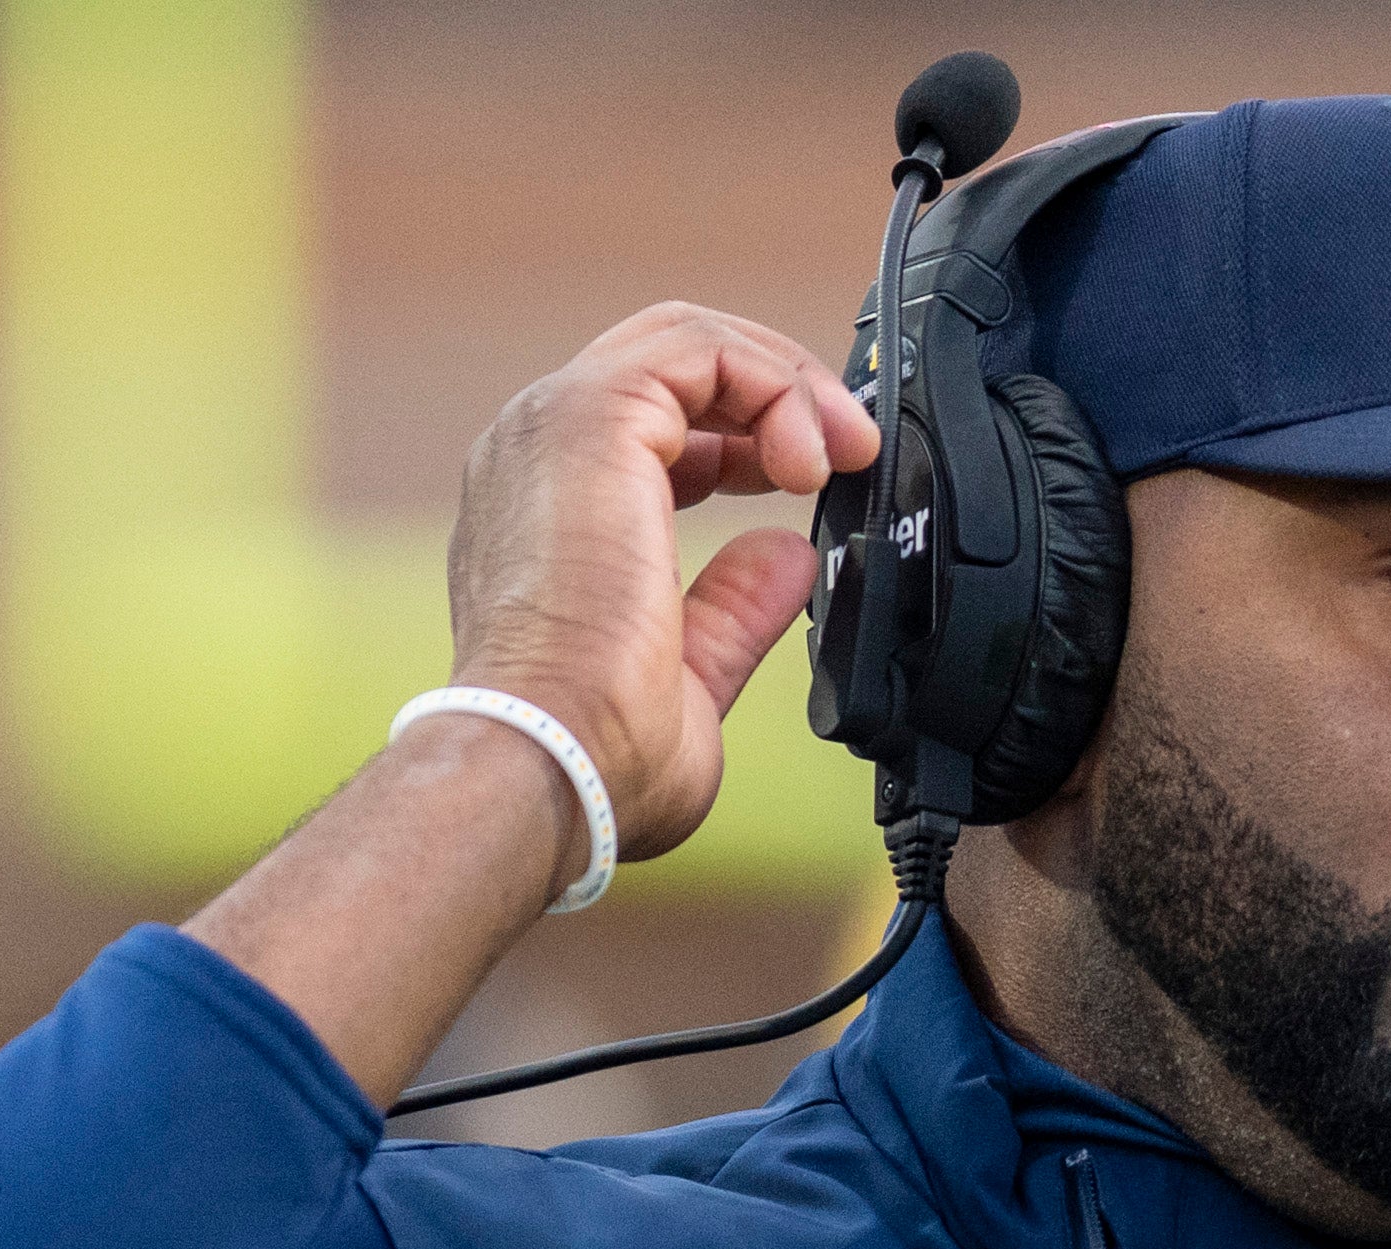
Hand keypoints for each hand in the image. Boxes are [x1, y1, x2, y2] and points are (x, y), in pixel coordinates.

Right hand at [442, 303, 879, 876]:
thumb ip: (734, 608)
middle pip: (673, 364)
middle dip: (779, 391)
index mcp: (551, 510)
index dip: (748, 433)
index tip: (814, 478)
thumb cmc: (598, 755)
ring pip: (689, 342)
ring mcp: (554, 426)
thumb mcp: (691, 677)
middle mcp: (540, 454)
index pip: (654, 423)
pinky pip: (699, 349)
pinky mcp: (589, 416)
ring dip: (786, 384)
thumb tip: (785, 556)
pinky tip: (811, 456)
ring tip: (843, 451)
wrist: (554, 764)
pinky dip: (773, 385)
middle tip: (851, 449)